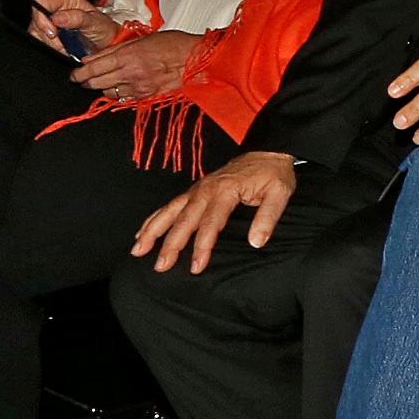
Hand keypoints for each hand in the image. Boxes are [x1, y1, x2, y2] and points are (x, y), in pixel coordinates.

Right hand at [30, 0, 111, 56]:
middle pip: (36, 19)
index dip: (43, 18)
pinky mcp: (45, 31)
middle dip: (48, 36)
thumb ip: (78, 18)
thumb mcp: (96, 23)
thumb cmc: (103, 28)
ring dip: (49, 43)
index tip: (53, 33)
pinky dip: (49, 47)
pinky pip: (38, 40)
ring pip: (35, 31)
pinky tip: (61, 49)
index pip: (42, 2)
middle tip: (63, 44)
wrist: (105, 42)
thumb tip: (58, 18)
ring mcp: (48, 19)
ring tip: (65, 47)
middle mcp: (55, 5)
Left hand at [70, 26, 198, 98]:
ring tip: (102, 82)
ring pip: (108, 92)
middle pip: (96, 82)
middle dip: (86, 81)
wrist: (197, 59)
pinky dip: (118, 93)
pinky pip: (124, 98)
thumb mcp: (141, 40)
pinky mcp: (147, 96)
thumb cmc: (173, 45)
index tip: (75, 74)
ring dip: (102, 87)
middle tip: (82, 79)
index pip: (94, 67)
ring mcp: (139, 87)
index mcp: (128, 56)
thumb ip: (114, 49)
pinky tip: (119, 88)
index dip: (80, 72)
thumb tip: (92, 58)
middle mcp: (130, 73)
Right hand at [133, 151, 299, 270]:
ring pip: (170, 211)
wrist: (267, 151)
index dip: (202, 247)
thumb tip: (256, 242)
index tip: (196, 267)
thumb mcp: (279, 193)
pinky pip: (170, 205)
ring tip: (138, 250)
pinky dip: (155, 218)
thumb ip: (267, 217)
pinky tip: (143, 232)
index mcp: (226, 191)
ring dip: (153, 231)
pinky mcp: (195, 190)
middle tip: (160, 267)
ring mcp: (197, 189)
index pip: (211, 223)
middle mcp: (206, 189)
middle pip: (184, 220)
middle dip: (170, 245)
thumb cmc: (273, 174)